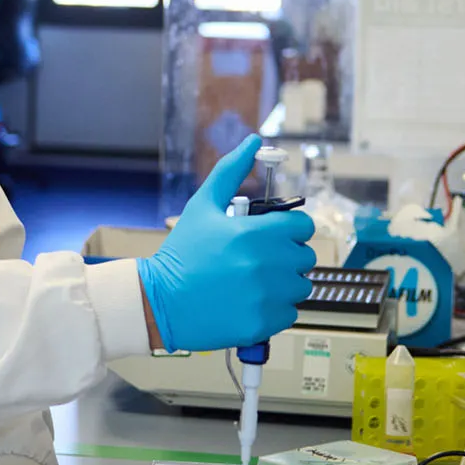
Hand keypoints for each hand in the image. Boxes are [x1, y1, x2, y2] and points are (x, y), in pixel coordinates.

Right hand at [138, 135, 315, 353]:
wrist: (160, 301)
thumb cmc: (181, 253)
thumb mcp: (202, 206)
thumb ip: (230, 171)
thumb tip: (254, 141)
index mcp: (257, 232)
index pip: (304, 227)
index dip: (290, 230)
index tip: (274, 236)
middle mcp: (268, 264)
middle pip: (305, 257)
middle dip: (286, 257)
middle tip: (257, 261)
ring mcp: (267, 296)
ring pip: (300, 286)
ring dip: (284, 284)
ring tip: (253, 283)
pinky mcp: (263, 323)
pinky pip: (289, 313)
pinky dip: (274, 310)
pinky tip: (249, 303)